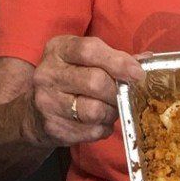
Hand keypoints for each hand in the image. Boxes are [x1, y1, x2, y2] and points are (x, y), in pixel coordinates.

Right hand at [24, 36, 142, 148]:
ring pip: (95, 110)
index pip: (89, 50)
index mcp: (58, 49)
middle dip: (118, 91)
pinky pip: (92, 131)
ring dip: (112, 112)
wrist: (33, 112)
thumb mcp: (84, 61)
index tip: (137, 73)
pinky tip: (98, 122)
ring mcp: (47, 102)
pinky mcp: (53, 127)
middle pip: (95, 82)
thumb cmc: (69, 81)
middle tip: (124, 95)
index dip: (118, 62)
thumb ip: (114, 59)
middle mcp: (47, 74)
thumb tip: (146, 61)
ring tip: (110, 109)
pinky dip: (103, 128)